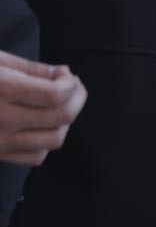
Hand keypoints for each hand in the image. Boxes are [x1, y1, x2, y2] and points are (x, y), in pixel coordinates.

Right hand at [0, 51, 85, 165]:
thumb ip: (30, 69)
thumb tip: (61, 75)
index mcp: (1, 91)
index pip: (55, 96)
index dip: (70, 83)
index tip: (63, 74)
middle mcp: (1, 121)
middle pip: (62, 118)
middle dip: (76, 98)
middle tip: (70, 86)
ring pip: (53, 140)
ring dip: (64, 121)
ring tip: (56, 105)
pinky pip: (34, 156)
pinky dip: (46, 141)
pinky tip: (38, 124)